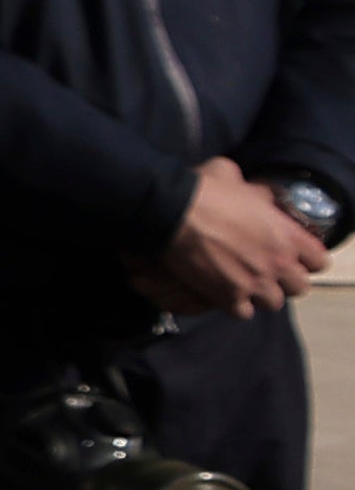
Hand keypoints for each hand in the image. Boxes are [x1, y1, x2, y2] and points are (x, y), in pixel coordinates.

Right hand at [142, 161, 330, 319]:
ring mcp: (254, 282)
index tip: (292, 255)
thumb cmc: (203, 191)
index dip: (306, 259)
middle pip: (300, 287)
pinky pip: (244, 313)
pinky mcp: (228, 296)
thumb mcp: (234, 177)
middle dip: (285, 280)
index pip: (318, 261)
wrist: (172, 211)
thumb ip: (250, 191)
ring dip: (261, 295)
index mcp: (287, 235)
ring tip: (246, 284)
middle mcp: (277, 263)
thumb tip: (245, 189)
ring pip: (273, 303)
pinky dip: (236, 306)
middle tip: (268, 271)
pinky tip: (225, 293)